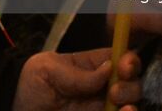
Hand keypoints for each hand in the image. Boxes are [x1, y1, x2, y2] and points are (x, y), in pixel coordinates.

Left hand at [13, 48, 140, 110]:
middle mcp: (101, 87)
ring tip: (115, 102)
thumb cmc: (29, 91)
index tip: (124, 66)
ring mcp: (102, 107)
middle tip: (113, 91)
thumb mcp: (44, 69)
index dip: (128, 58)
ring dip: (130, 98)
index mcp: (89, 66)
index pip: (118, 57)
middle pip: (131, 79)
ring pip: (132, 100)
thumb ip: (76, 70)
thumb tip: (108, 68)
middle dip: (130, 82)